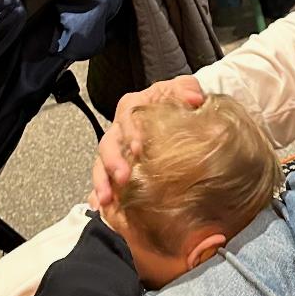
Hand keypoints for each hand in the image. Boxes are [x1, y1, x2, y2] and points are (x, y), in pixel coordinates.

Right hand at [92, 76, 204, 206]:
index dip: (130, 132)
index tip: (139, 147)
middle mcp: (119, 128)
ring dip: (103, 181)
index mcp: (131, 107)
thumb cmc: (175, 99)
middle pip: (108, 144)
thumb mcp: (182, 89)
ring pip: (101, 164)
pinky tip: (102, 207)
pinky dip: (100, 192)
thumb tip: (195, 99)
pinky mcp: (116, 165)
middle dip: (113, 161)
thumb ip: (187, 89)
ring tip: (106, 199)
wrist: (176, 109)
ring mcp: (116, 148)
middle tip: (123, 177)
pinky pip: (102, 179)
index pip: (127, 118)